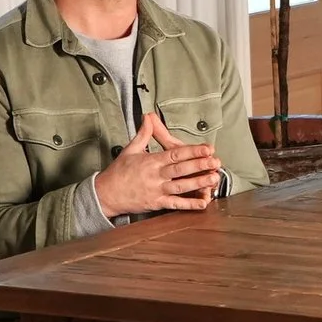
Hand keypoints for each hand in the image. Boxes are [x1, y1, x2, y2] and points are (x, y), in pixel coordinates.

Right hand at [93, 113, 223, 217]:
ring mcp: (156, 191)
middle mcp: (155, 176)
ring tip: (213, 179)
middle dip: (199, 165)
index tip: (207, 148)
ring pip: (180, 186)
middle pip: (180, 169)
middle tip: (216, 161)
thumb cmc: (118, 172)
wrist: (105, 194)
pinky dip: (189, 204)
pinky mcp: (156, 204)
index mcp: (151, 161)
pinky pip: (175, 204)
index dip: (192, 151)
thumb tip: (148, 117)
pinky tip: (203, 203)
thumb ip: (144, 133)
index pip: (175, 154)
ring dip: (198, 183)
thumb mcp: (130, 149)